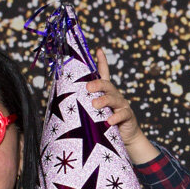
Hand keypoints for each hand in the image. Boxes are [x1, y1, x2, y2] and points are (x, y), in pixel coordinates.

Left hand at [85, 47, 158, 164]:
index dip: (102, 62)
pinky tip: (108, 121)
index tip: (98, 50)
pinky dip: (115, 117)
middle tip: (87, 87)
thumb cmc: (105, 124)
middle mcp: (114, 95)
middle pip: (107, 84)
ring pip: (113, 98)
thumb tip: (61, 101)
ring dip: (103, 100)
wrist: (126, 138)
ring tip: (95, 104)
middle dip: (97, 84)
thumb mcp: (94, 112)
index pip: (104, 74)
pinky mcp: (128, 116)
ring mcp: (122, 105)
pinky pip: (122, 114)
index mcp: (105, 93)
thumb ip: (84, 106)